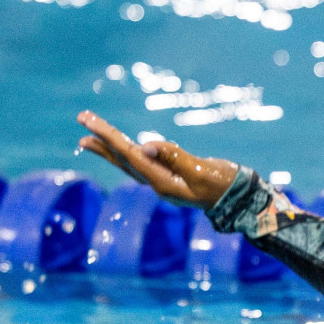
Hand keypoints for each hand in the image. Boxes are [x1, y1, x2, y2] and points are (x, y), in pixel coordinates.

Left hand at [76, 110, 238, 208]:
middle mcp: (157, 184)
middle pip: (123, 159)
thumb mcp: (203, 172)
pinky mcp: (170, 177)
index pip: (129, 155)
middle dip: (101, 141)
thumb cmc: (226, 186)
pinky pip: (142, 164)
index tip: (89, 122)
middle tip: (81, 121)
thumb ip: (176, 158)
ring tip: (86, 139)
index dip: (108, 137)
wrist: (241, 202)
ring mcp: (163, 182)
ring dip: (108, 149)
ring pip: (129, 163)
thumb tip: (146, 146)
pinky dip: (126, 153)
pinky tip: (120, 148)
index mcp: (163, 183)